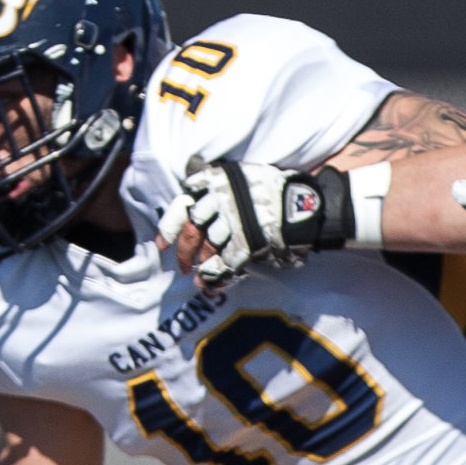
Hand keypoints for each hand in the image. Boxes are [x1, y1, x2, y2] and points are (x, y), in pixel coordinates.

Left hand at [176, 157, 304, 287]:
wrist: (303, 202)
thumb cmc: (270, 191)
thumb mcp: (240, 178)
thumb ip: (216, 190)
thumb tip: (194, 213)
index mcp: (217, 182)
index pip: (182, 205)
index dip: (169, 228)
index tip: (162, 245)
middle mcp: (222, 199)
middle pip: (191, 230)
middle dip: (184, 253)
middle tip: (183, 267)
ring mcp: (234, 221)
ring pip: (206, 248)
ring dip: (201, 267)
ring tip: (200, 278)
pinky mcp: (248, 240)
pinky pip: (225, 263)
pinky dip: (217, 277)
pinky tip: (212, 285)